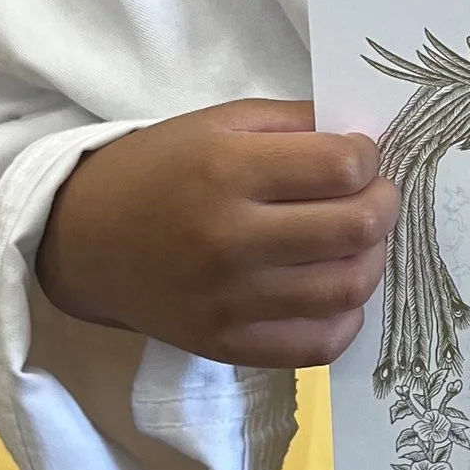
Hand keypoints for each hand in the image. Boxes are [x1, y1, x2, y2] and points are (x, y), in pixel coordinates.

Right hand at [36, 99, 398, 366]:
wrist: (84, 240)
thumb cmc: (157, 170)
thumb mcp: (218, 124)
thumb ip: (294, 124)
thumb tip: (366, 141)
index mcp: (228, 171)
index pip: (341, 167)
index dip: (366, 158)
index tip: (358, 157)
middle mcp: (231, 240)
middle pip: (356, 228)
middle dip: (385, 205)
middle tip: (375, 196)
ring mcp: (231, 301)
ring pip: (348, 288)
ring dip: (373, 260)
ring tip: (359, 242)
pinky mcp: (228, 345)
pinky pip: (319, 344)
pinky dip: (346, 318)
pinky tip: (336, 292)